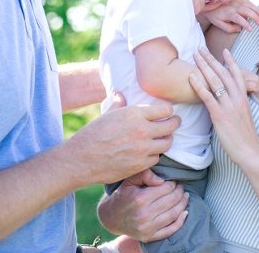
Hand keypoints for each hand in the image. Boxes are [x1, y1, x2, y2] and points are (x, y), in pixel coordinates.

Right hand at [64, 96, 180, 184]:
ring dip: (166, 140)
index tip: (168, 112)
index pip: (165, 109)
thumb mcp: (106, 114)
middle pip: (171, 126)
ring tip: (164, 138)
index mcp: (134, 114)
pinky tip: (150, 152)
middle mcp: (142, 130)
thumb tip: (120, 94)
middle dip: (175, 123)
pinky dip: (155, 155)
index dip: (168, 110)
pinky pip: (156, 158)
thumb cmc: (92, 134)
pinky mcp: (141, 164)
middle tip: (175, 122)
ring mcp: (143, 148)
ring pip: (167, 144)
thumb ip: (118, 104)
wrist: (82, 159)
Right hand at [97, 170, 188, 242]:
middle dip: (179, 192)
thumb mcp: (130, 180)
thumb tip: (162, 180)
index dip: (173, 183)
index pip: (166, 188)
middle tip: (181, 187)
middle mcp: (144, 215)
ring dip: (183, 204)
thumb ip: (146, 175)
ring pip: (173, 214)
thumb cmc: (122, 195)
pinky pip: (170, 230)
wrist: (111, 217)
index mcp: (140, 199)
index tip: (174, 180)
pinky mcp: (149, 237)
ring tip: (185, 196)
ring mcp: (147, 228)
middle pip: (171, 201)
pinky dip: (180, 221)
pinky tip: (184, 212)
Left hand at [190, 48, 258, 167]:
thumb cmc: (246, 138)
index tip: (224, 51)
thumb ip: (237, 106)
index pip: (236, 74)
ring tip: (195, 56)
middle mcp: (237, 98)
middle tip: (201, 49)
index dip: (230, 61)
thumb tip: (229, 101)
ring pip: (215, 81)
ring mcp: (228, 106)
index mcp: (244, 98)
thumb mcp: (244, 116)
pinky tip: (191, 77)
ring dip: (204, 66)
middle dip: (211, 59)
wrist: (250, 151)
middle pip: (223, 73)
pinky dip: (198, 85)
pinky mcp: (219, 115)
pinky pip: (207, 97)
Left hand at [201, 0, 258, 33]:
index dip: (245, 24)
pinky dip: (254, 6)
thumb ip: (229, 28)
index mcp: (228, 13)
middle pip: (246, 10)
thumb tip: (240, 29)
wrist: (209, 3)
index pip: (239, 18)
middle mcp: (233, 6)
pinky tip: (258, 11)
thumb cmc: (214, 15)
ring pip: (249, 5)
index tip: (251, 29)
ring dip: (256, 10)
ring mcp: (236, 1)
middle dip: (254, 17)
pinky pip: (247, 1)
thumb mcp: (219, 24)